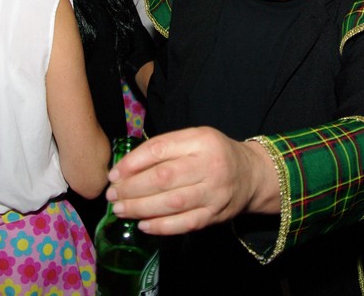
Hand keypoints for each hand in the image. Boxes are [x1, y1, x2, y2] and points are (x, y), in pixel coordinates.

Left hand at [106, 127, 278, 235]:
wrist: (251, 175)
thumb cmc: (214, 154)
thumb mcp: (195, 138)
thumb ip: (165, 148)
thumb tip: (126, 167)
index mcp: (201, 140)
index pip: (160, 149)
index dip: (132, 163)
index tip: (114, 174)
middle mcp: (209, 165)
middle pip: (164, 178)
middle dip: (132, 188)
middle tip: (112, 195)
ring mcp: (214, 192)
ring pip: (172, 203)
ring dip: (141, 208)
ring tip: (120, 209)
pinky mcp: (215, 215)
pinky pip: (185, 223)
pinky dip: (161, 226)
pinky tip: (142, 224)